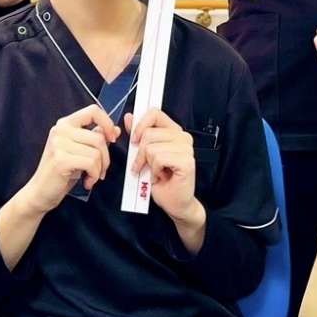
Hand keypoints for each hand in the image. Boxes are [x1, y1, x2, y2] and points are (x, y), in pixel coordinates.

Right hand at [19, 105, 120, 214]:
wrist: (40, 192)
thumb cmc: (60, 173)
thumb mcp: (79, 151)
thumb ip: (95, 138)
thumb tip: (114, 129)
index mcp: (65, 124)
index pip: (93, 111)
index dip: (107, 123)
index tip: (112, 138)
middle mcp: (60, 130)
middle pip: (98, 137)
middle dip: (105, 157)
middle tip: (101, 170)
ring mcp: (59, 144)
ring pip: (96, 152)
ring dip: (99, 169)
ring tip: (91, 176)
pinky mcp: (61, 159)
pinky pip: (91, 163)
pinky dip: (94, 175)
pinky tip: (87, 182)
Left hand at [124, 109, 198, 223]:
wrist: (174, 203)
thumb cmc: (161, 181)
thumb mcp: (144, 154)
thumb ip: (138, 134)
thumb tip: (130, 117)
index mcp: (174, 131)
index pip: (155, 113)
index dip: (140, 124)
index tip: (134, 140)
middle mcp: (183, 137)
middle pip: (148, 133)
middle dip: (140, 153)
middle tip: (144, 166)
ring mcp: (187, 149)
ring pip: (151, 147)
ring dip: (148, 164)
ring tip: (155, 173)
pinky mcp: (187, 161)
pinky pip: (159, 158)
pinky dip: (154, 170)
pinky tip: (161, 177)